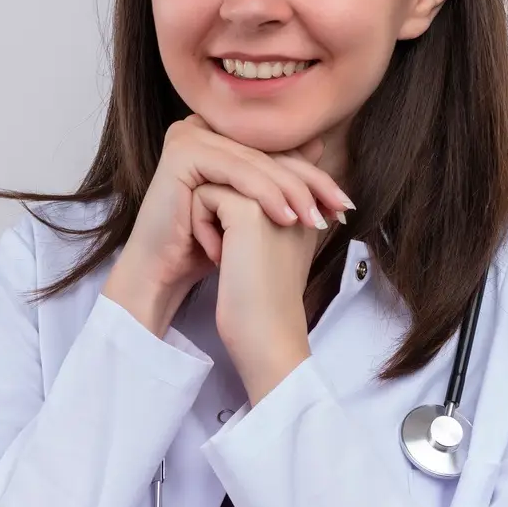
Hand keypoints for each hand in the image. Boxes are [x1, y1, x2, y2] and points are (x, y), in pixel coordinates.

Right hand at [101, 115, 351, 336]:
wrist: (162, 271)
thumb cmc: (205, 244)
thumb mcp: (252, 209)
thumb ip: (279, 176)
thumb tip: (319, 145)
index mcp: (217, 133)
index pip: (275, 151)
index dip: (313, 176)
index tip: (344, 204)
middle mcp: (200, 126)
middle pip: (268, 155)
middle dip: (309, 185)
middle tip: (341, 208)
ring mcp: (188, 134)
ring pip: (255, 163)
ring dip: (292, 192)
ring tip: (315, 219)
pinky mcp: (182, 151)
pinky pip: (235, 171)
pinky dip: (264, 195)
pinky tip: (285, 217)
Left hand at [191, 182, 321, 403]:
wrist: (266, 335)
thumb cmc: (262, 300)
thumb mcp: (267, 247)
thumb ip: (263, 211)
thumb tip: (237, 191)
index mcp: (306, 201)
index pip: (261, 171)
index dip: (236, 200)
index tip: (239, 242)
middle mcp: (296, 193)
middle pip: (238, 172)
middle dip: (221, 205)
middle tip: (230, 248)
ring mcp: (275, 198)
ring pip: (219, 180)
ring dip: (209, 216)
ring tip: (226, 253)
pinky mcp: (249, 210)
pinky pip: (205, 195)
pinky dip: (201, 226)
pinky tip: (217, 258)